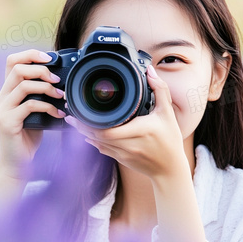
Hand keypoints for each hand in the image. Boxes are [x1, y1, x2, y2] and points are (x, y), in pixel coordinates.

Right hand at [0, 49, 65, 179]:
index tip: (49, 59)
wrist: (16, 166)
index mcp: (5, 93)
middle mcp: (0, 99)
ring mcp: (1, 110)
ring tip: (61, 96)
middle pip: (17, 69)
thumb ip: (39, 96)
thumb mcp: (34, 113)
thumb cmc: (27, 139)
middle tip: (57, 80)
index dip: (30, 55)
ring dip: (46, 88)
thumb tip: (59, 81)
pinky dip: (48, 107)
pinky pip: (29, 105)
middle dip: (41, 70)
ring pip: (23, 85)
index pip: (11, 62)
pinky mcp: (7, 122)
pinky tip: (58, 114)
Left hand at [63, 65, 186, 180]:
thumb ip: (160, 90)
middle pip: (97, 137)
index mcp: (139, 130)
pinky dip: (94, 142)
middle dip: (82, 126)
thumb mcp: (167, 113)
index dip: (91, 123)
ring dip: (85, 134)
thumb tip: (151, 71)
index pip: (107, 129)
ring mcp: (123, 154)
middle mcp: (129, 144)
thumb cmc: (169, 141)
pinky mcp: (121, 160)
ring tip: (75, 122)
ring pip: (97, 144)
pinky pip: (103, 150)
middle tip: (72, 115)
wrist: (170, 169)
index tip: (81, 111)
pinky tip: (87, 134)